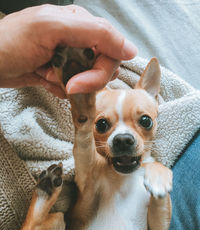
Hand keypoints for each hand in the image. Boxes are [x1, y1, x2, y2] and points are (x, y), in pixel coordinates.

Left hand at [0, 5, 136, 97]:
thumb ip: (95, 33)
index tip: (80, 83)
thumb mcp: (52, 28)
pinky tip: (46, 80)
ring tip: (49, 74)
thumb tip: (129, 49)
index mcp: (80, 24)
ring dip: (71, 85)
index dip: (101, 69)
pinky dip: (61, 90)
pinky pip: (74, 88)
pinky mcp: (62, 73)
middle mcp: (79, 40)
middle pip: (103, 67)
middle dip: (85, 79)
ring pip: (89, 80)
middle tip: (65, 81)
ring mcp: (70, 58)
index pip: (111, 48)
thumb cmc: (10, 42)